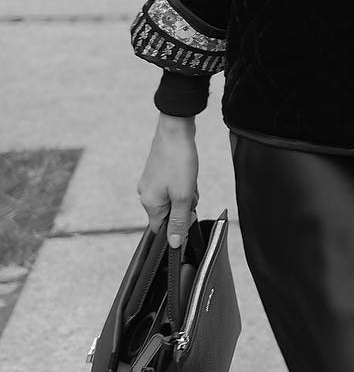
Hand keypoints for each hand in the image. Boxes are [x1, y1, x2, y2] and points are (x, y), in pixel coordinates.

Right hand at [137, 114, 199, 247]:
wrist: (175, 129)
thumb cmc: (178, 160)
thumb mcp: (183, 195)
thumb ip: (179, 221)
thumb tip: (174, 243)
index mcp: (149, 203)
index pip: (160, 229)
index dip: (177, 226)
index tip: (188, 214)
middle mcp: (146, 193)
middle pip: (170, 213)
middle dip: (185, 205)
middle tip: (190, 189)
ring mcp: (151, 182)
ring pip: (174, 199)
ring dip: (187, 192)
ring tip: (189, 177)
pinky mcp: (158, 172)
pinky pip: (175, 187)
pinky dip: (184, 183)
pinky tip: (188, 171)